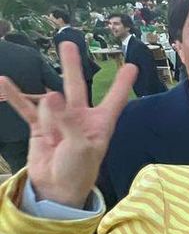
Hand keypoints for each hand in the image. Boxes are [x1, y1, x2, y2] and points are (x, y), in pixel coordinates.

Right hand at [0, 41, 135, 206]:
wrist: (57, 190)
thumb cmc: (79, 171)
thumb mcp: (81, 147)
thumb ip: (67, 121)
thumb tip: (51, 94)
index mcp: (100, 123)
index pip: (114, 99)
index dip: (122, 84)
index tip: (132, 67)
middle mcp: (80, 118)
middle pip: (76, 86)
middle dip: (71, 65)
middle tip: (67, 43)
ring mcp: (58, 121)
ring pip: (49, 101)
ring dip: (45, 107)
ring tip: (45, 127)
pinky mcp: (39, 127)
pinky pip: (26, 109)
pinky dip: (15, 97)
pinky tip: (3, 83)